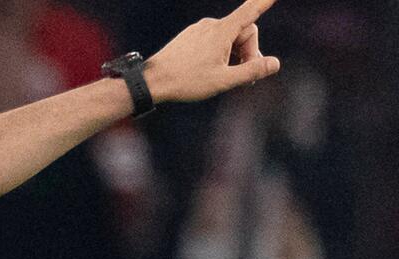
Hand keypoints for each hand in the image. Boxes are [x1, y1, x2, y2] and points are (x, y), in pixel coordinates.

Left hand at [145, 0, 281, 102]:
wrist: (152, 81)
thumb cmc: (187, 81)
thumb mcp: (224, 80)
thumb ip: (251, 71)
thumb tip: (275, 64)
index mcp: (221, 32)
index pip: (250, 11)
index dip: (264, 1)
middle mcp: (210, 25)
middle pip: (242, 33)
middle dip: (248, 53)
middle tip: (245, 79)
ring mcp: (198, 30)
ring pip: (227, 38)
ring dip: (234, 55)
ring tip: (225, 76)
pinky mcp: (189, 36)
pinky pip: (212, 40)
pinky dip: (219, 53)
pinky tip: (210, 70)